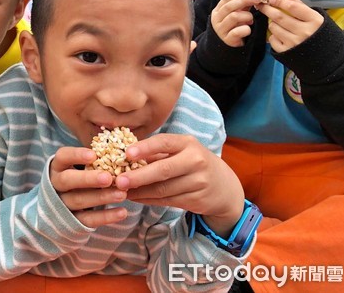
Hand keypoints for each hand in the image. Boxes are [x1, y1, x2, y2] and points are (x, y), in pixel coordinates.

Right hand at [50, 146, 127, 227]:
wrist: (63, 205)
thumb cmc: (80, 175)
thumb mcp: (82, 165)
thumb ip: (96, 157)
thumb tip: (122, 146)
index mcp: (58, 166)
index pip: (63, 157)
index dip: (76, 155)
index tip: (94, 155)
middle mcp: (57, 184)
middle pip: (68, 180)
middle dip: (88, 179)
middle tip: (109, 178)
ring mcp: (62, 204)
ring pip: (79, 200)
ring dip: (101, 197)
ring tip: (122, 194)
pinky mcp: (72, 221)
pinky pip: (87, 220)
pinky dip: (106, 217)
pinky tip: (122, 212)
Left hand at [115, 134, 244, 236]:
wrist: (224, 187)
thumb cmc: (193, 163)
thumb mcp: (181, 151)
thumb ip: (157, 153)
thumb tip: (124, 157)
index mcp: (188, 144)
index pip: (164, 142)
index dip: (145, 148)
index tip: (127, 153)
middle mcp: (196, 161)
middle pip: (163, 170)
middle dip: (139, 176)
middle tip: (119, 181)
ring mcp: (198, 182)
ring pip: (163, 189)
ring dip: (140, 192)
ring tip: (121, 192)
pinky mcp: (197, 200)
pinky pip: (167, 201)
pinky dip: (148, 200)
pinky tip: (136, 198)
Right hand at [210, 0, 261, 46]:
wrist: (227, 46)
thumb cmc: (234, 27)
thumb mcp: (236, 14)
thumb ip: (242, 4)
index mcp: (218, 11)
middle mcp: (216, 19)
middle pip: (230, 6)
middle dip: (245, 0)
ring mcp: (220, 30)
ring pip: (234, 17)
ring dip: (247, 16)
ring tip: (251, 19)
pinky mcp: (227, 39)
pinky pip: (237, 31)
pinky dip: (246, 29)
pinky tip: (249, 29)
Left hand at [255, 0, 323, 52]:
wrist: (323, 55)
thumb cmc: (317, 32)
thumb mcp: (313, 17)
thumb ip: (299, 5)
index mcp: (314, 20)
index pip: (292, 7)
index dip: (280, 1)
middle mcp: (304, 31)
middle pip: (279, 17)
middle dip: (268, 9)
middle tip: (261, 5)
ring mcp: (294, 43)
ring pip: (273, 27)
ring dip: (272, 22)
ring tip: (277, 22)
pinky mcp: (286, 52)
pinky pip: (272, 39)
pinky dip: (273, 35)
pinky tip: (280, 34)